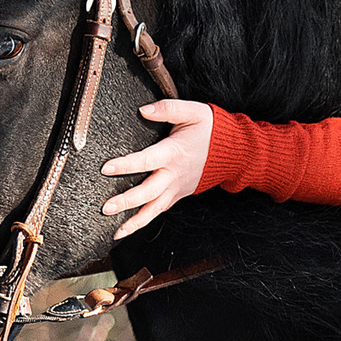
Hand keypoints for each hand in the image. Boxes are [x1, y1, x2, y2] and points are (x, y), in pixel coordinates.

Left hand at [101, 98, 214, 238]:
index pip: (146, 161)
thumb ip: (167, 108)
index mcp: (173, 153)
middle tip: (106, 207)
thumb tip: (144, 109)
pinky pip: (159, 210)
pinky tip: (128, 228)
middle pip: (147, 192)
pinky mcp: (178, 195)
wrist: (234, 152)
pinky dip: (144, 221)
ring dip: (134, 221)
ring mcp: (177, 188)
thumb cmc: (212, 130)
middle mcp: (173, 175)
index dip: (125, 165)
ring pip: (154, 209)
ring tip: (116, 232)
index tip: (106, 168)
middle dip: (126, 201)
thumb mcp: (192, 111)